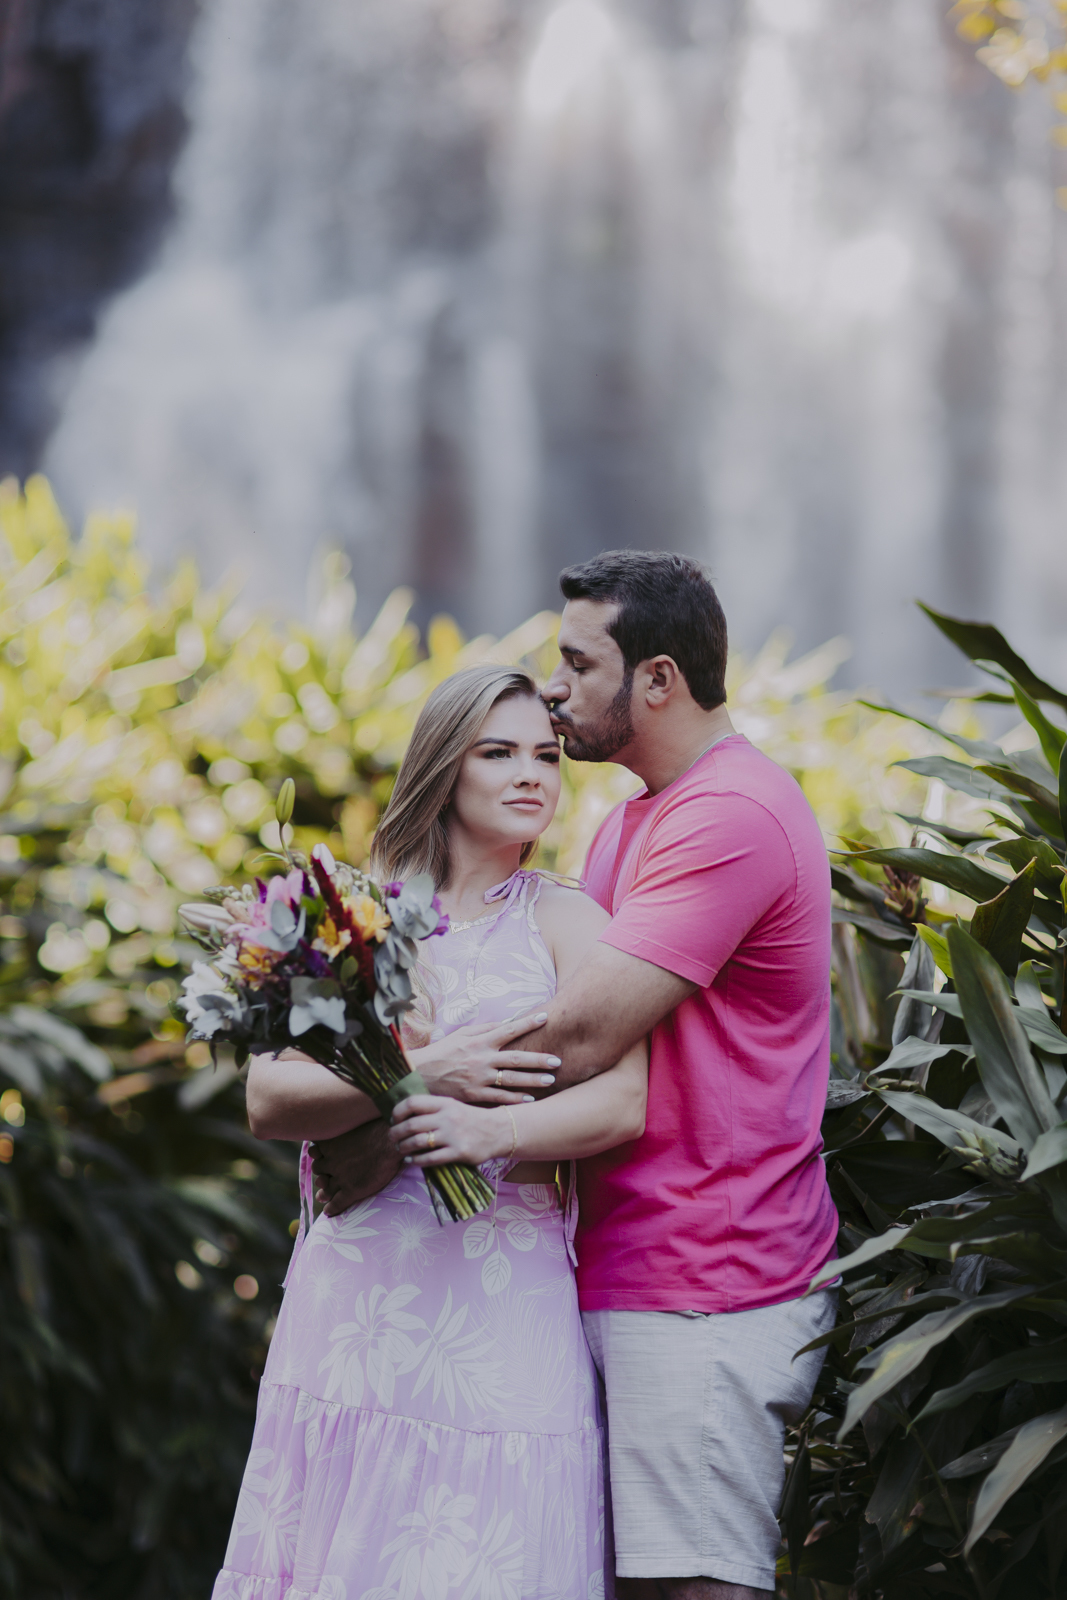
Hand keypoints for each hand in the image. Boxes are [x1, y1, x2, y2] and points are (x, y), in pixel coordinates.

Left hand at [311, 1119, 400, 1215]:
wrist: (391, 1143)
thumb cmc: (378, 1126)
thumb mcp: (356, 1120)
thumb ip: (347, 1122)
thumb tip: (350, 1112)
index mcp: (331, 1144)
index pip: (316, 1152)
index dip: (318, 1155)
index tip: (319, 1156)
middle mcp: (332, 1161)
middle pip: (319, 1170)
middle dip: (321, 1173)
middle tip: (323, 1176)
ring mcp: (341, 1177)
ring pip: (326, 1188)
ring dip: (324, 1192)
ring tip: (323, 1195)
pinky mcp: (352, 1191)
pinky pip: (337, 1203)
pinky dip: (332, 1208)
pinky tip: (329, 1212)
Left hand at [390, 1094, 511, 1168]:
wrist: (498, 1131)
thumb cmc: (470, 1119)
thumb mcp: (453, 1106)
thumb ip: (433, 1109)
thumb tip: (404, 1115)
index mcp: (444, 1103)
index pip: (413, 1102)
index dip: (398, 1111)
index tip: (394, 1119)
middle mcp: (448, 1117)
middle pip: (412, 1124)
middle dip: (396, 1133)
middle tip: (392, 1137)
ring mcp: (453, 1135)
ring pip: (418, 1142)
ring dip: (404, 1147)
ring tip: (401, 1149)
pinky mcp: (458, 1152)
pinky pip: (430, 1158)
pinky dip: (416, 1160)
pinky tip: (411, 1160)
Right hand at [409, 1013, 559, 1104]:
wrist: (419, 1074)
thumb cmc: (442, 1052)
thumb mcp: (460, 1034)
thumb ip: (484, 1028)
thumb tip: (505, 1023)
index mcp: (479, 1041)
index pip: (508, 1029)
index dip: (528, 1022)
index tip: (546, 1017)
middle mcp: (482, 1059)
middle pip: (516, 1058)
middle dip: (538, 1059)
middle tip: (557, 1060)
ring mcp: (479, 1078)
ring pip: (511, 1080)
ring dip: (532, 1080)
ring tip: (550, 1080)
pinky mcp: (474, 1094)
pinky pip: (499, 1097)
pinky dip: (515, 1099)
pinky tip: (530, 1100)